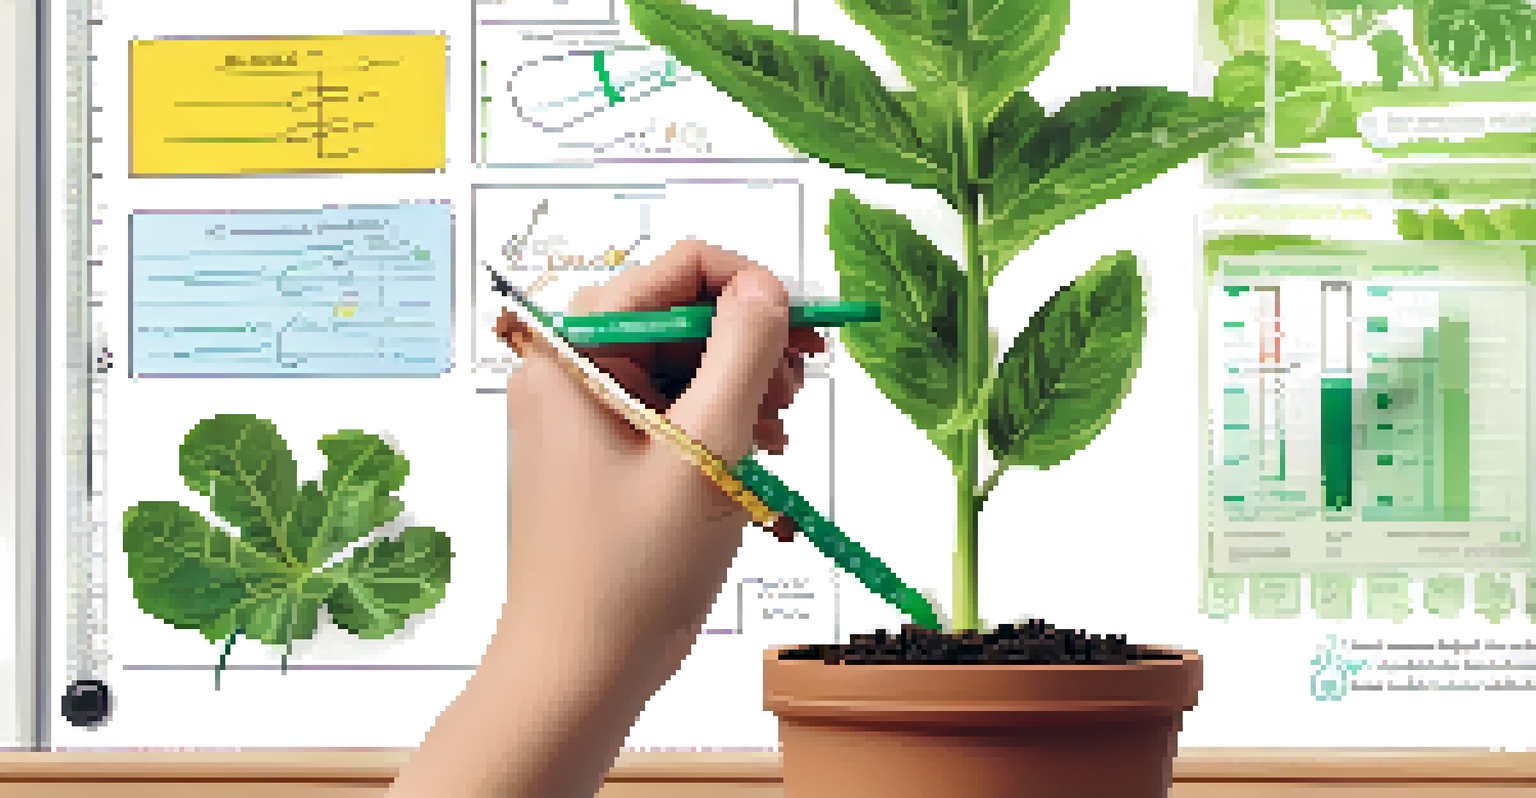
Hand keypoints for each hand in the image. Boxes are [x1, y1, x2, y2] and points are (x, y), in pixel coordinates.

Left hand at [496, 238, 824, 657]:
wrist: (579, 669)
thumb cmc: (629, 568)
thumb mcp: (705, 449)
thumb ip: (743, 352)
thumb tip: (768, 285)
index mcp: (575, 350)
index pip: (676, 269)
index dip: (751, 286)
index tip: (806, 326)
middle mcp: (573, 368)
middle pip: (683, 315)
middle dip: (752, 343)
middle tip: (801, 384)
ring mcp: (589, 411)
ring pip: (687, 362)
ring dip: (744, 386)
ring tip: (777, 436)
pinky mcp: (608, 450)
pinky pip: (675, 408)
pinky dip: (722, 423)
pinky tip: (757, 455)